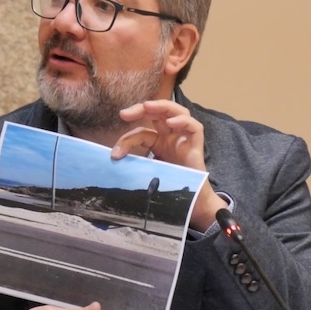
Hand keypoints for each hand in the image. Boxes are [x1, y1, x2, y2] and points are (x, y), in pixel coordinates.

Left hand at [111, 100, 225, 230]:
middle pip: (159, 112)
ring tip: (147, 107)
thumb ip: (135, 162)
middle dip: (141, 108)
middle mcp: (172, 136)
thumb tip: (113, 157)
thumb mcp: (147, 171)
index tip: (114, 153)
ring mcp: (184, 138)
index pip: (142, 132)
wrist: (190, 203)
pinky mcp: (197, 145)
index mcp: (159, 141)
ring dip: (162, 106)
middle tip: (124, 114)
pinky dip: (183, 121)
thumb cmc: (169, 186)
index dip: (127, 139)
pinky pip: (194, 126)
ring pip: (178, 111)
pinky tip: (171, 123)